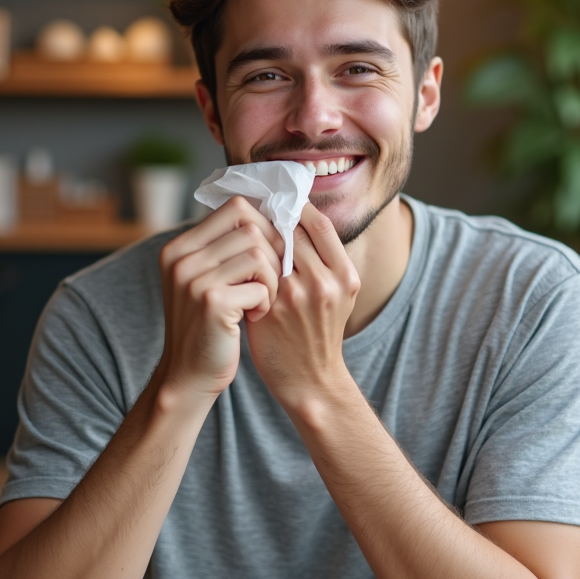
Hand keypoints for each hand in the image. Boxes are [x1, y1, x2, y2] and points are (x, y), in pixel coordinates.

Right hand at [157, 197, 283, 397]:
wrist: (188, 376)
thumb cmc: (209, 326)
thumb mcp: (205, 281)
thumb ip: (224, 248)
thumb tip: (269, 212)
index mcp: (179, 247)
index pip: (235, 207)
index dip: (264, 225)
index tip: (272, 251)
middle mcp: (181, 257)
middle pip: (250, 227)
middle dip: (272, 253)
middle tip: (269, 281)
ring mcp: (193, 278)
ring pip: (259, 253)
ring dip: (271, 279)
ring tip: (261, 300)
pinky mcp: (212, 301)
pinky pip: (260, 284)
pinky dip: (266, 301)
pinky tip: (255, 316)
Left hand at [245, 203, 360, 409]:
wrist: (310, 380)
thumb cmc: (320, 334)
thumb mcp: (339, 295)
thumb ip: (324, 262)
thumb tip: (293, 221)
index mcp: (345, 275)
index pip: (319, 224)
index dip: (297, 207)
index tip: (280, 198)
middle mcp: (323, 283)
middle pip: (291, 231)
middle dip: (270, 214)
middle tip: (252, 201)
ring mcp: (295, 296)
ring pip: (269, 247)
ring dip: (253, 233)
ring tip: (239, 223)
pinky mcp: (270, 309)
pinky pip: (254, 271)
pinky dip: (244, 258)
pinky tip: (233, 251)